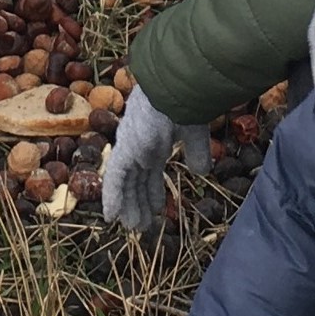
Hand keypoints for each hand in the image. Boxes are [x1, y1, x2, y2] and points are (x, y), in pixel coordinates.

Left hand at [102, 82, 211, 231]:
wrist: (178, 88)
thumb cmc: (188, 103)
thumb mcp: (195, 133)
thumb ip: (197, 152)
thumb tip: (202, 172)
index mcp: (153, 138)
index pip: (150, 171)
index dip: (152, 191)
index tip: (156, 208)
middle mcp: (138, 144)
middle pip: (137, 179)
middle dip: (139, 202)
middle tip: (141, 224)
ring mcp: (130, 147)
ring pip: (126, 183)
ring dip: (129, 206)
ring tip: (132, 227)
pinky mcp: (126, 150)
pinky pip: (116, 179)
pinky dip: (113, 198)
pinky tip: (112, 217)